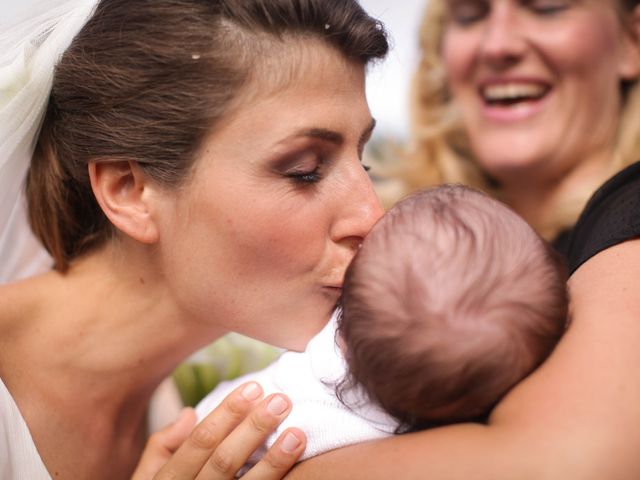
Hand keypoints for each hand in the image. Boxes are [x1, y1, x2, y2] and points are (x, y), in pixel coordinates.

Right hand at [132, 382, 305, 478]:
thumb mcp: (146, 478)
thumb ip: (162, 447)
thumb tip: (189, 413)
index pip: (200, 440)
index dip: (228, 413)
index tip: (253, 389)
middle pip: (226, 460)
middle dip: (254, 428)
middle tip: (280, 401)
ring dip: (274, 461)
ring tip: (297, 434)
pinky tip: (293, 467)